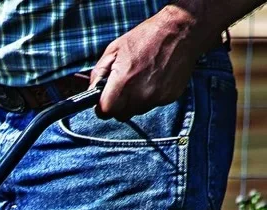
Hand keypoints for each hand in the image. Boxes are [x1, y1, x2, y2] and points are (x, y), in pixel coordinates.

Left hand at [89, 5, 211, 118]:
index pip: (105, 112)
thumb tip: (91, 90)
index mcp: (123, 83)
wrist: (182, 30)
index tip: (104, 101)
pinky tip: (154, 79)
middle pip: (120, 115)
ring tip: (141, 79)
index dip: (102, 107)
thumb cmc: (146, 37)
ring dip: (135, 101)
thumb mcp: (114, 49)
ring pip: (137, 111)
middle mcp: (139, 94)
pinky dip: (150, 96)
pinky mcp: (169, 97)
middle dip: (118, 105)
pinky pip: (153, 105)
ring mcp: (156, 97)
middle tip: (123, 88)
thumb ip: (99, 73)